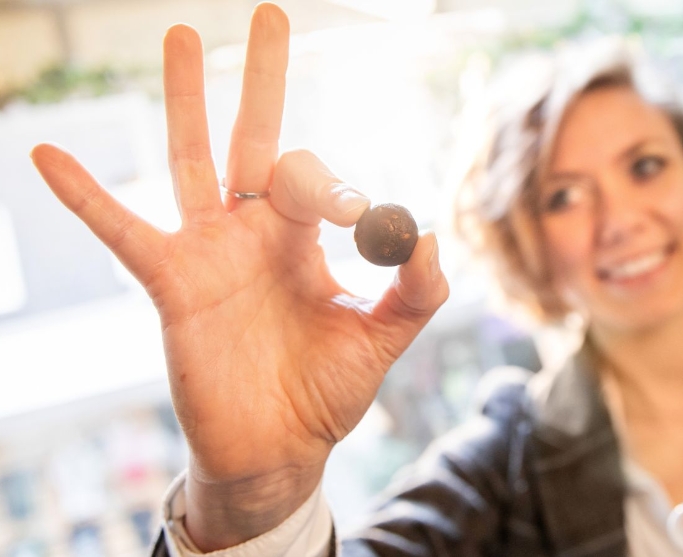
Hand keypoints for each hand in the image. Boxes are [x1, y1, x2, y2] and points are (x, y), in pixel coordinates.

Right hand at [30, 3, 447, 549]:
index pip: (323, 182)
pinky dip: (86, 196)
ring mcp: (209, 251)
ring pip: (192, 160)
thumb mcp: (383, 339)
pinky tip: (49, 154)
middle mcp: (256, 232)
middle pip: (257, 140)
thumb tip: (427, 231)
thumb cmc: (328, 391)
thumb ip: (415, 291)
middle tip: (271, 15)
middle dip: (264, 82)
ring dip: (186, 100)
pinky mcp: (170, 283)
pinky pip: (122, 231)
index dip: (344, 191)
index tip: (362, 222)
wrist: (280, 449)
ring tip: (181, 35)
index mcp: (306, 239)